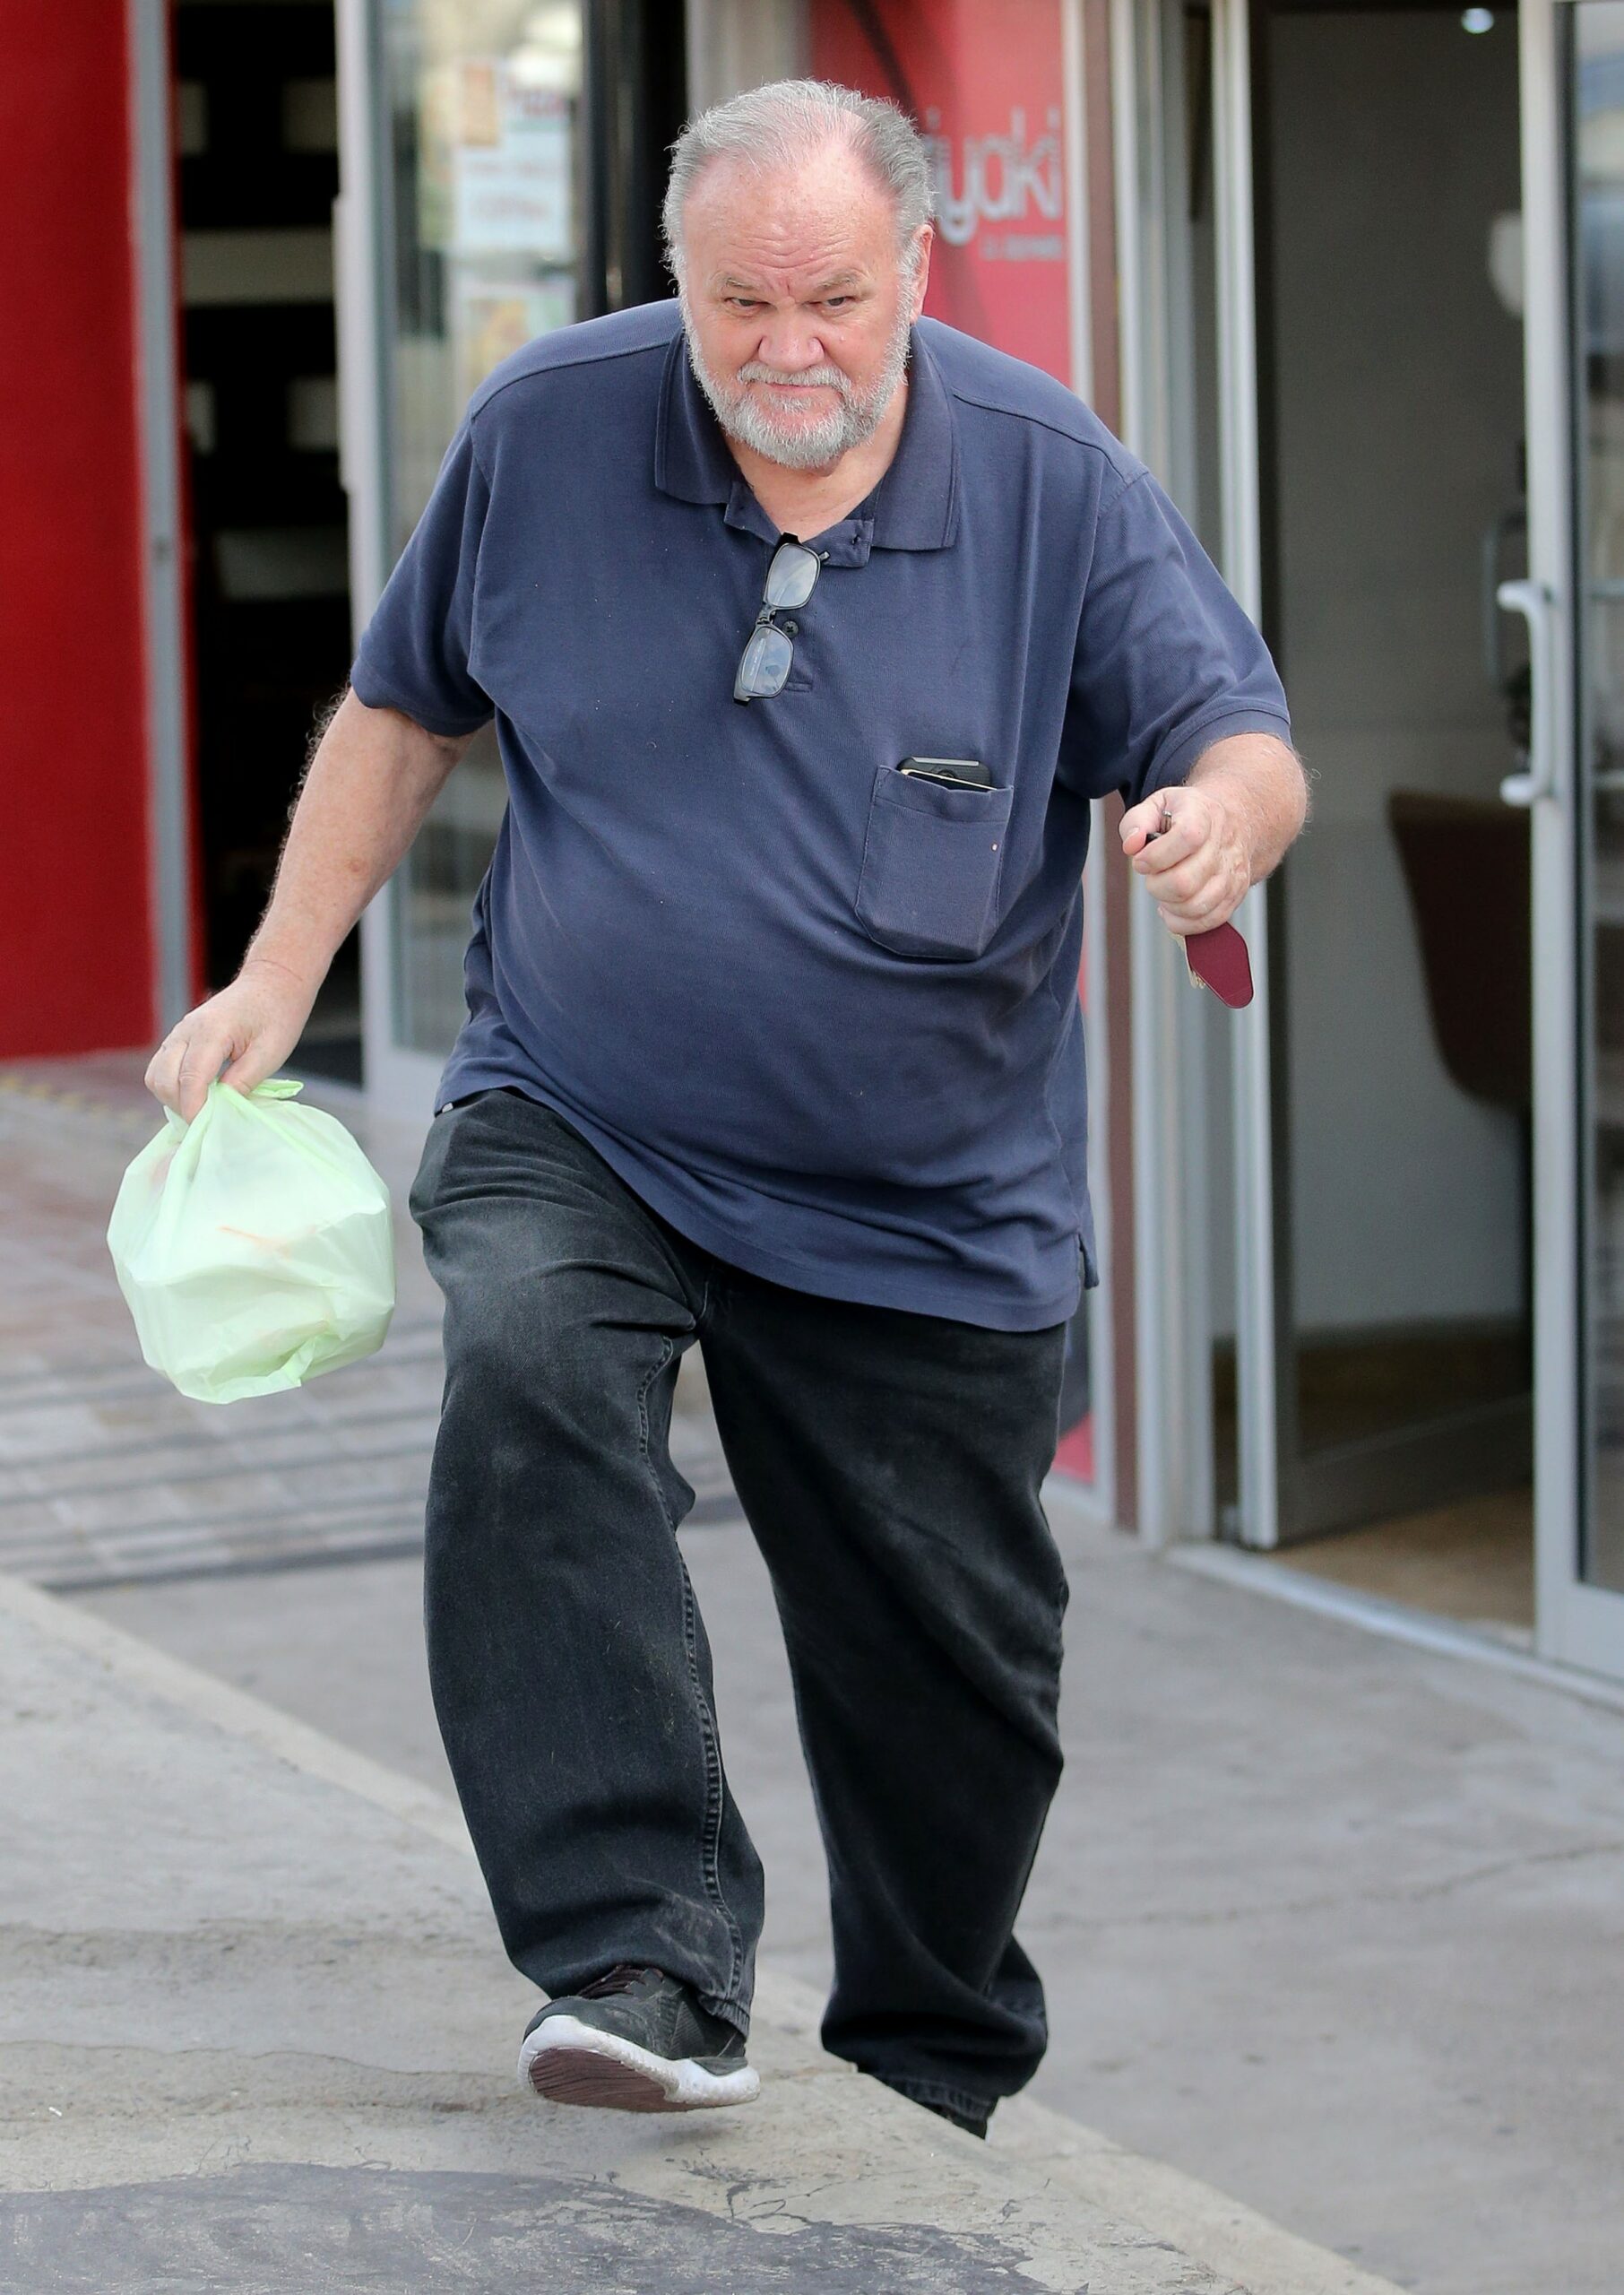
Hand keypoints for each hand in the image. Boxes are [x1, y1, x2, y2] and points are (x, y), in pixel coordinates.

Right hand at [144, 959, 318, 1120]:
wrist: (271, 984)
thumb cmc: (276, 1016)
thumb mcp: (270, 1053)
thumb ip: (243, 1081)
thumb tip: (221, 1109)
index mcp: (210, 1031)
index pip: (189, 1079)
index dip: (194, 1109)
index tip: (206, 1130)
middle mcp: (186, 1031)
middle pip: (163, 1080)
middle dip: (181, 1106)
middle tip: (209, 1122)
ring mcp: (178, 1033)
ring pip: (156, 1076)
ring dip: (173, 1098)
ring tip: (204, 1109)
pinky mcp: (179, 1039)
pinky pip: (161, 1069)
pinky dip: (173, 1087)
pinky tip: (199, 1095)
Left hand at [1119, 782, 1250, 937]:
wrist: (1235, 821)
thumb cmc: (1189, 815)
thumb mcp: (1159, 804)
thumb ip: (1136, 821)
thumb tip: (1131, 845)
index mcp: (1204, 816)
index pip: (1187, 838)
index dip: (1156, 856)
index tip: (1141, 861)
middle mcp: (1223, 846)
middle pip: (1185, 882)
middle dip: (1156, 885)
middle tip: (1153, 875)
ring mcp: (1232, 874)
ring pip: (1194, 907)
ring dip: (1168, 904)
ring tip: (1164, 888)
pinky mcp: (1235, 896)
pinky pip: (1205, 922)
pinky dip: (1181, 921)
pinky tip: (1173, 905)